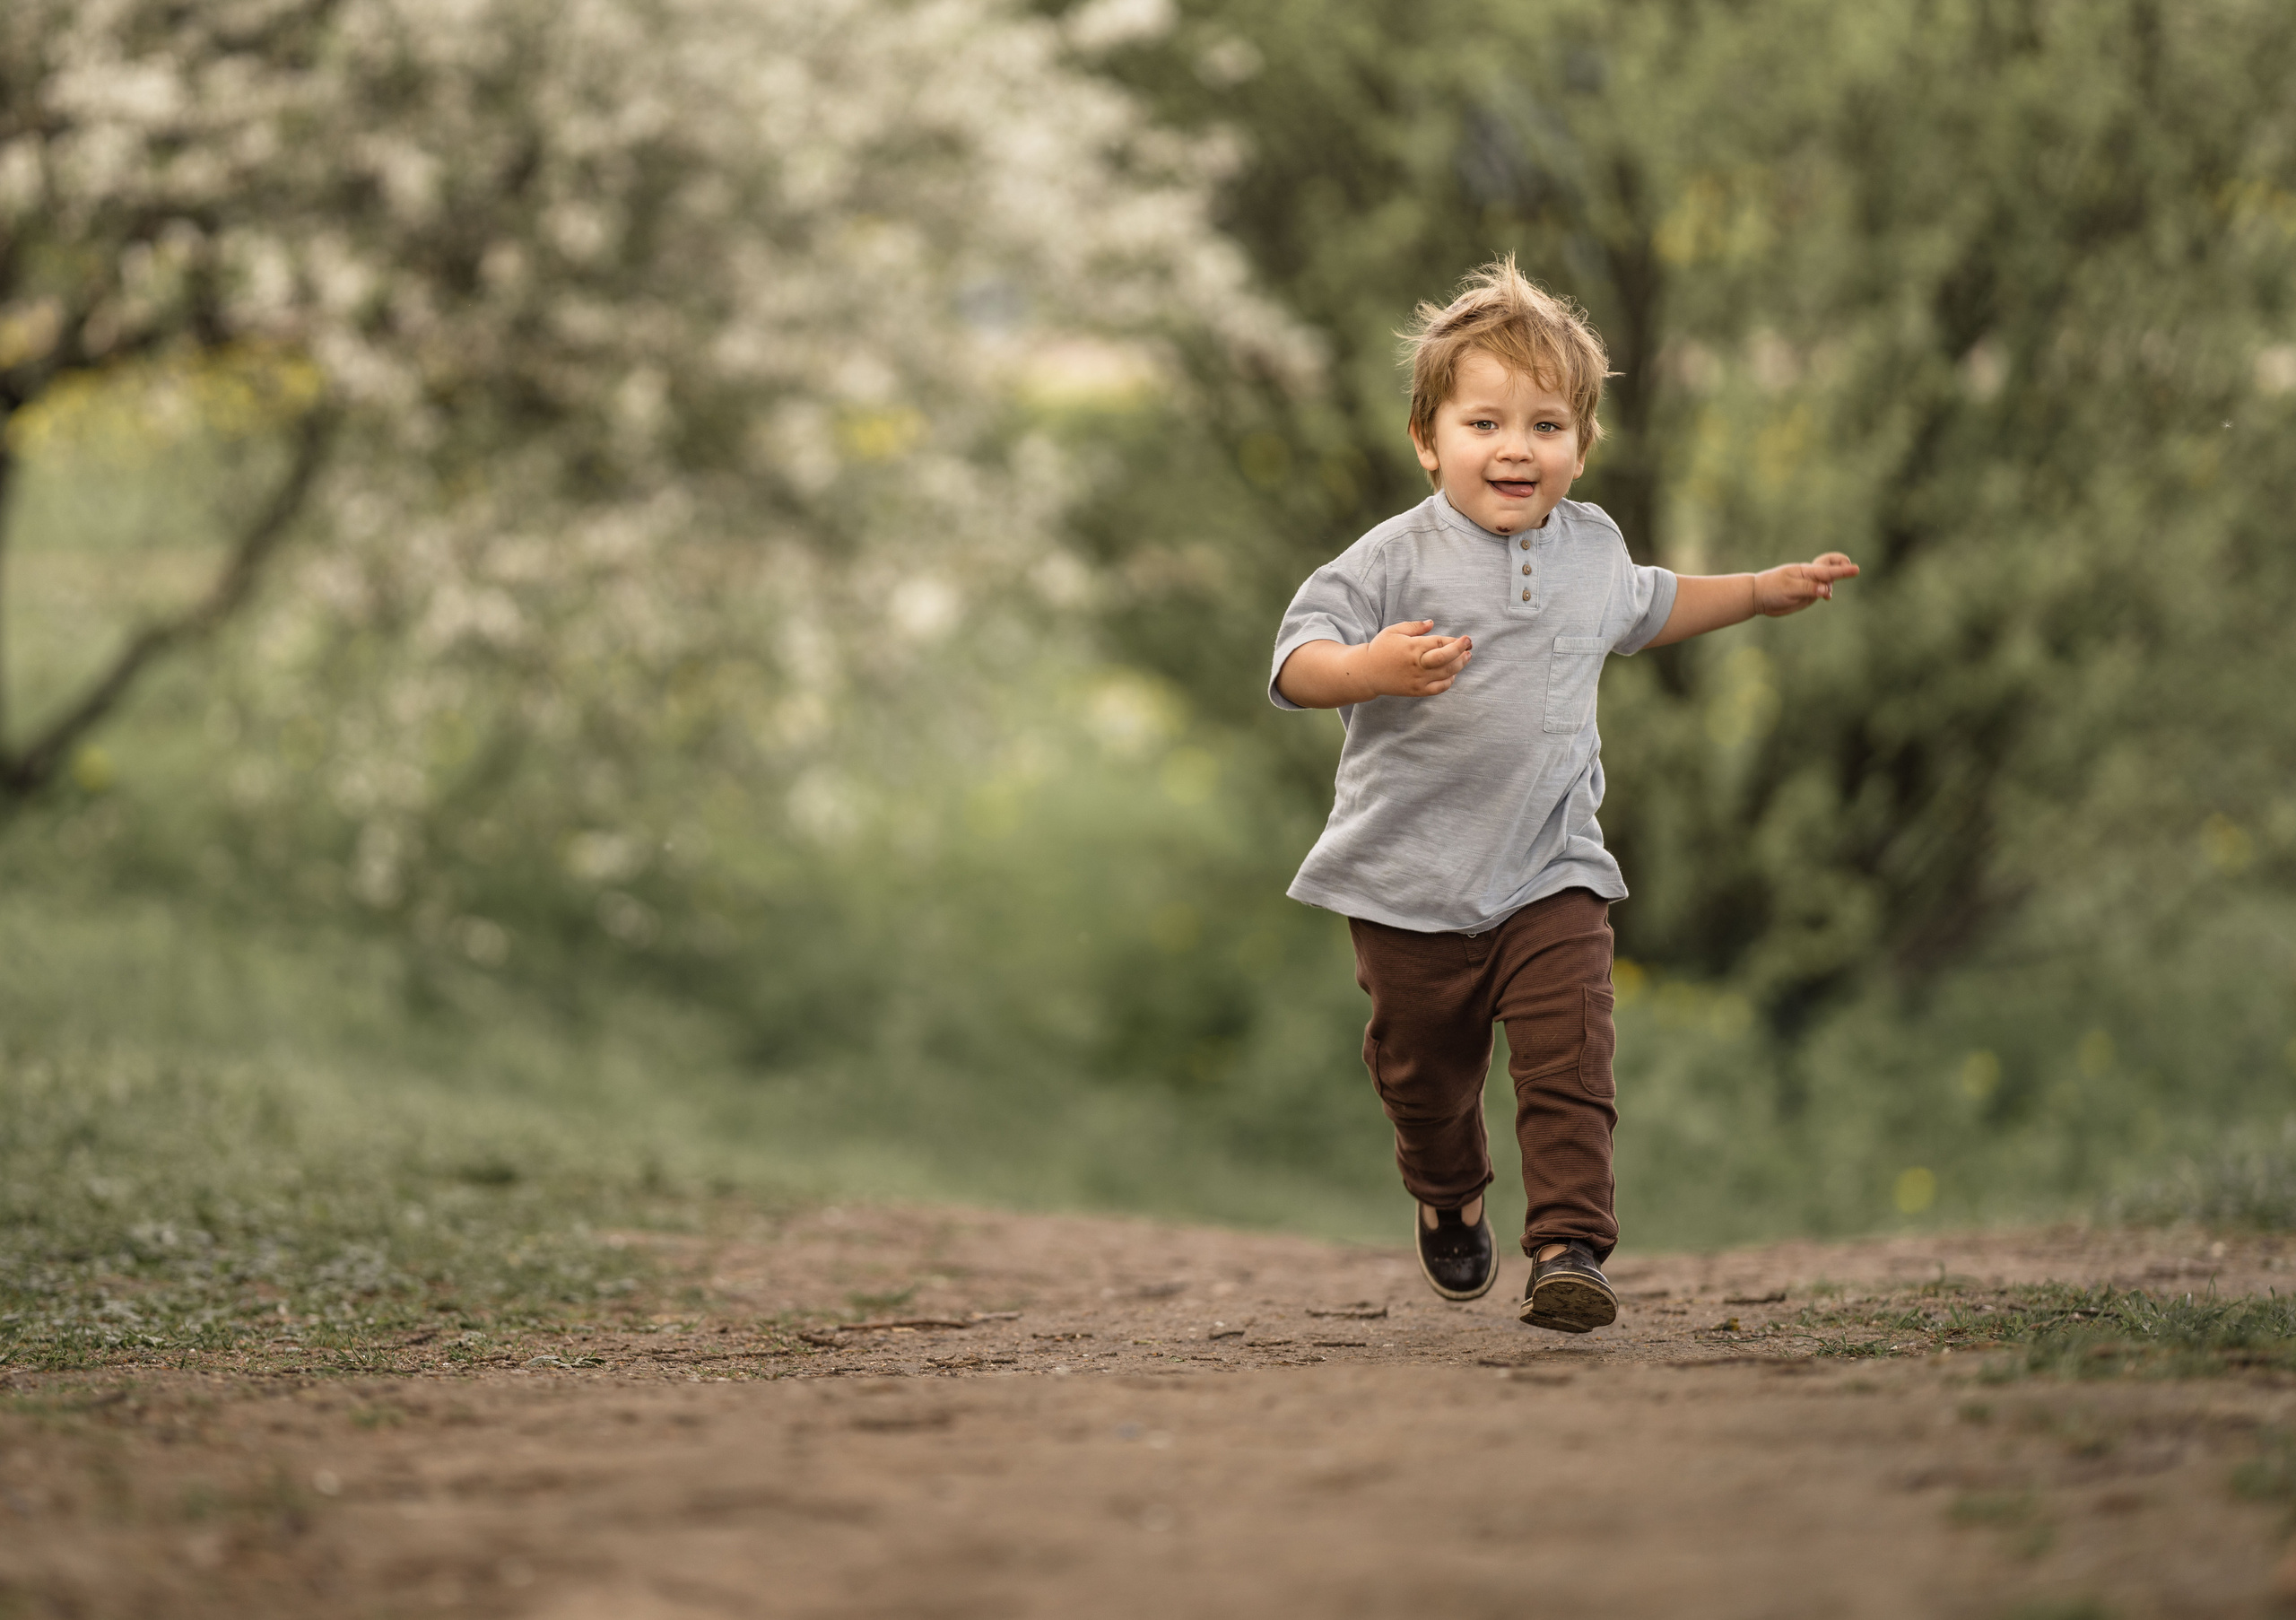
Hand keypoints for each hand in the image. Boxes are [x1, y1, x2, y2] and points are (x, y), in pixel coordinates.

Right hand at [1273, 620, 1472, 707]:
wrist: (1366, 673)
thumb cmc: (1380, 648)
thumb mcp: (1394, 631)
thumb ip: (1414, 627)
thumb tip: (1432, 623)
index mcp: (1412, 647)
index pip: (1440, 643)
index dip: (1455, 641)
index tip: (1465, 638)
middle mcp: (1417, 664)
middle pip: (1446, 659)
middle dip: (1461, 651)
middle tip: (1469, 646)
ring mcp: (1417, 679)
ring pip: (1446, 674)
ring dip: (1459, 665)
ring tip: (1466, 657)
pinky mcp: (1416, 691)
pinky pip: (1438, 688)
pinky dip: (1448, 682)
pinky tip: (1452, 674)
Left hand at [1753, 553, 1858, 616]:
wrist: (1758, 596)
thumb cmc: (1771, 589)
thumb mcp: (1789, 589)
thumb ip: (1808, 589)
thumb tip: (1825, 589)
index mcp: (1805, 571)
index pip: (1828, 571)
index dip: (1843, 571)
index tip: (1856, 569)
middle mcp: (1810, 576)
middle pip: (1830, 567)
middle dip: (1841, 567)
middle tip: (1851, 570)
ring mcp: (1809, 584)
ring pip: (1827, 580)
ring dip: (1833, 582)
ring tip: (1827, 595)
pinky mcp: (1807, 594)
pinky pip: (1820, 590)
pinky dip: (1826, 591)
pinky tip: (1827, 597)